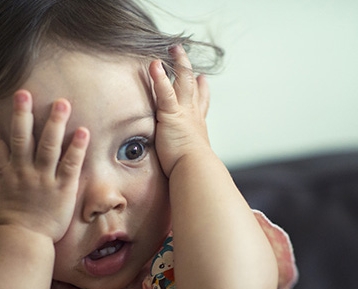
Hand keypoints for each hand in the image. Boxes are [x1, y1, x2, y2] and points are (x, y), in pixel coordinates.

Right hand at [0, 90, 88, 241]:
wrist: (24, 244)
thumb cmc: (5, 224)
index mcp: (4, 176)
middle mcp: (23, 173)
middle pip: (21, 139)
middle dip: (22, 115)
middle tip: (23, 93)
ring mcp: (44, 179)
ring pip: (49, 146)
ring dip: (55, 123)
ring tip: (61, 103)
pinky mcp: (63, 188)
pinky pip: (70, 165)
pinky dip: (76, 148)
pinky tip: (83, 131)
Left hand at [149, 45, 211, 176]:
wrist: (195, 169)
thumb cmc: (193, 170)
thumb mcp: (192, 159)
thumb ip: (186, 158)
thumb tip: (189, 171)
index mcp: (197, 125)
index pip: (201, 104)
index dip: (203, 91)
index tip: (203, 80)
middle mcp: (193, 115)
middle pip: (193, 86)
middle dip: (188, 69)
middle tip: (183, 53)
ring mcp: (184, 112)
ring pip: (182, 82)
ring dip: (178, 63)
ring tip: (172, 48)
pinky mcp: (171, 114)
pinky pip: (165, 92)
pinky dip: (159, 77)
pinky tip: (154, 64)